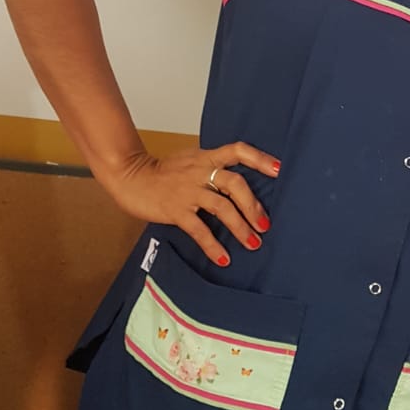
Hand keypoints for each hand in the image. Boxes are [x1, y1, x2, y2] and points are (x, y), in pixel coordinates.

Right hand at [99, 141, 280, 267]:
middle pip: (235, 183)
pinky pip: (199, 229)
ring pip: (222, 207)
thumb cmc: (162, 171)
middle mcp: (200, 172)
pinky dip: (213, 246)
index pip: (237, 150)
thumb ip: (211, 166)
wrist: (130, 175)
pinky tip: (223, 258)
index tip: (279, 170)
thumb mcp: (189, 160)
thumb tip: (236, 183)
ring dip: (240, 227)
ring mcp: (188, 191)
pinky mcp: (176, 210)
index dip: (259, 159)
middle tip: (265, 224)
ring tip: (252, 243)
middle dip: (253, 205)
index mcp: (206, 157)